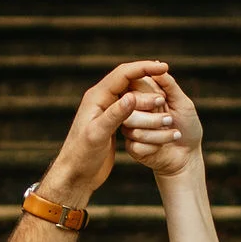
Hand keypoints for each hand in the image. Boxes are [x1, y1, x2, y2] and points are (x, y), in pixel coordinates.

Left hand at [43, 57, 172, 204]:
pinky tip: (155, 112)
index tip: (164, 67)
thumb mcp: (98, 134)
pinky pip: (131, 108)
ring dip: (148, 97)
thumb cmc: (82, 155)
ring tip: (164, 102)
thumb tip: (132, 96)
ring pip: (131, 94)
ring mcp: (106, 110)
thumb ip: (115, 115)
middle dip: (149, 82)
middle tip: (166, 93)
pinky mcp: (111, 122)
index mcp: (97, 96)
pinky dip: (144, 108)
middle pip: (129, 81)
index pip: (123, 73)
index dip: (144, 67)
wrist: (74, 174)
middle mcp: (101, 99)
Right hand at [120, 68, 201, 182]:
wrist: (188, 156)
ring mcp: (131, 130)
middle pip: (129, 108)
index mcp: (145, 98)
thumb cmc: (187, 127)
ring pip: (133, 128)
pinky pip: (136, 145)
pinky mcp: (132, 148)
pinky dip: (155, 146)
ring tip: (174, 134)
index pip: (133, 87)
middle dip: (154, 116)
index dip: (145, 93)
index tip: (162, 99)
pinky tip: (163, 148)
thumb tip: (157, 63)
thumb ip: (169, 85)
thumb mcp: (183, 103)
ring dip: (159, 133)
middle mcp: (135, 112)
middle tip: (170, 119)